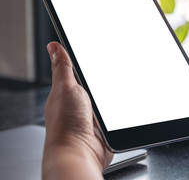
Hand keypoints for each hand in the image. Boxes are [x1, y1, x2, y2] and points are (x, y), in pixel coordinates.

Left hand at [42, 42, 112, 178]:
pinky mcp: (106, 126)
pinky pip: (117, 113)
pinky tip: (124, 105)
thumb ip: (63, 67)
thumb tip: (53, 47)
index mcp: (68, 92)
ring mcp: (94, 116)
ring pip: (109, 98)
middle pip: (99, 84)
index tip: (103, 51)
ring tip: (121, 89)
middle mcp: (81, 104)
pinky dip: (121, 110)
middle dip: (107, 80)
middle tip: (117, 71)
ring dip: (115, 96)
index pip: (81, 71)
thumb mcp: (65, 88)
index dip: (91, 61)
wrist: (80, 153)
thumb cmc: (66, 124)